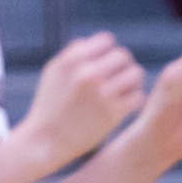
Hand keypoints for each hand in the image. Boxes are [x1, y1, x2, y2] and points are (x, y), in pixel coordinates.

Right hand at [18, 32, 146, 170]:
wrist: (44, 141)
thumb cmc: (51, 106)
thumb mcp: (55, 72)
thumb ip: (77, 54)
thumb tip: (103, 43)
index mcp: (72, 59)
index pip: (107, 40)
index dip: (107, 53)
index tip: (104, 66)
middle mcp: (88, 73)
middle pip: (123, 56)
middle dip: (121, 67)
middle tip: (116, 80)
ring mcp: (102, 92)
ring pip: (135, 73)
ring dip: (131, 82)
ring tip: (121, 92)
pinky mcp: (113, 112)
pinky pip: (137, 96)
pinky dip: (132, 101)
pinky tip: (122, 107)